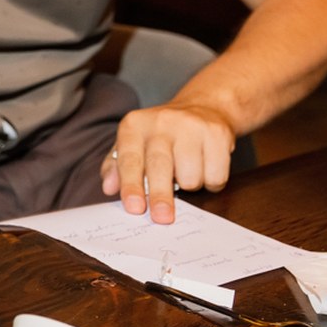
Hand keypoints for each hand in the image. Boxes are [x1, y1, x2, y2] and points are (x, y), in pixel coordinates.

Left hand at [99, 103, 235, 223]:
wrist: (203, 108)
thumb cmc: (161, 135)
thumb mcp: (134, 143)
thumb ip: (117, 167)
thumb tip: (109, 188)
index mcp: (134, 125)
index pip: (129, 159)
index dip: (131, 185)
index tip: (134, 208)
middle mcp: (161, 121)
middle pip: (160, 166)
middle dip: (160, 196)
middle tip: (162, 218)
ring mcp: (191, 125)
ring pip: (191, 176)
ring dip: (190, 184)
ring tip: (187, 171)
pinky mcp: (217, 133)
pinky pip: (215, 175)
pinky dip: (211, 181)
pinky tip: (206, 166)